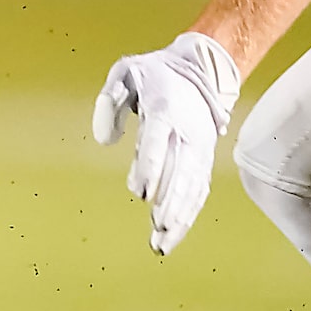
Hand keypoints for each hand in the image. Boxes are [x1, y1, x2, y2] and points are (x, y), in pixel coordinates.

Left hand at [92, 31, 238, 253]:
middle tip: (157, 230)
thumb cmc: (154, 73)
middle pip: (182, 172)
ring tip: (164, 243)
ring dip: (181, 216)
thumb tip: (105, 140)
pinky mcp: (204, 157)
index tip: (141, 192)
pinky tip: (177, 231)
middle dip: (171, 204)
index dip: (151, 168)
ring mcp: (200, 146)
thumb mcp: (125, 72)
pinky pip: (199, 187)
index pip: (159, 141)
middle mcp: (188, 131)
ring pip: (194, 186)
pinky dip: (190, 211)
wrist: (199, 68)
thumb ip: (111, 100)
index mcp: (166, 108)